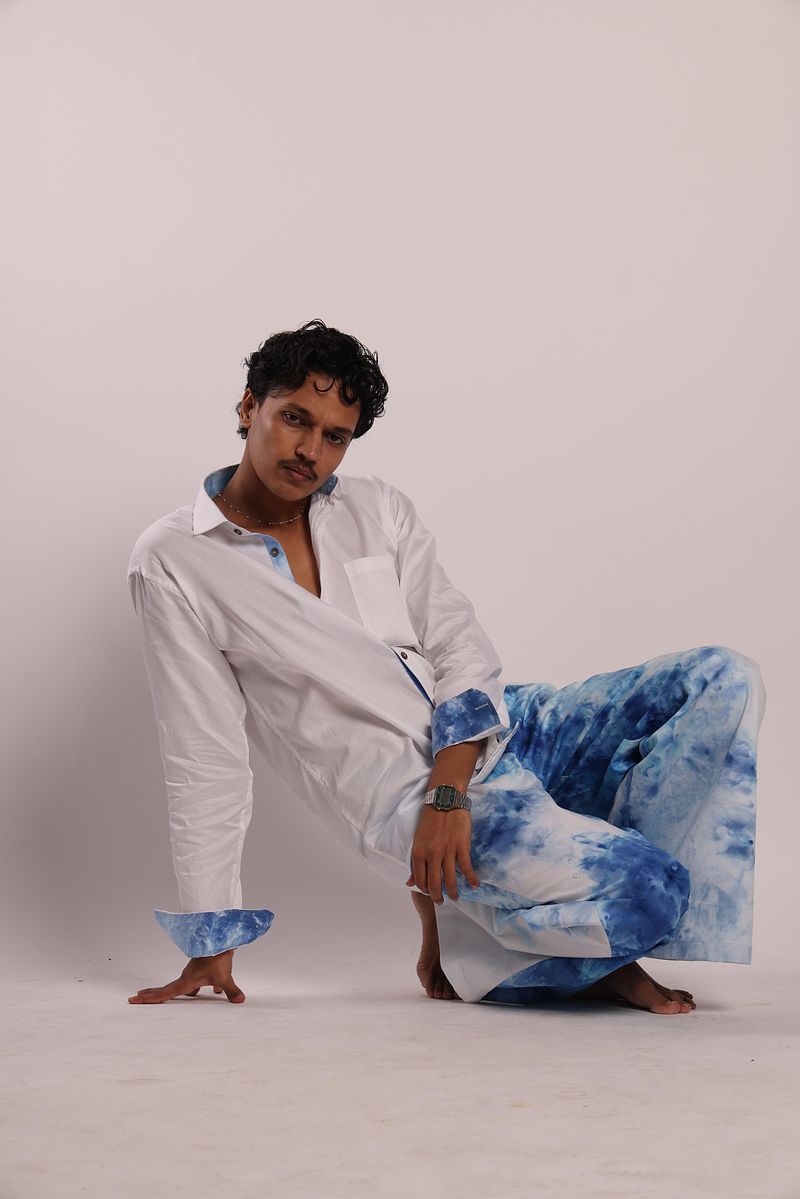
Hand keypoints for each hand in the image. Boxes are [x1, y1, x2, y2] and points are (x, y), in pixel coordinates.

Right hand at [127, 948, 244, 1003]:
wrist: (220, 937)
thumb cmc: (218, 956)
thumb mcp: (225, 976)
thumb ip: (231, 990)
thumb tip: (239, 1001)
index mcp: (186, 982)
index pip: (164, 994)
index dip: (149, 999)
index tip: (133, 999)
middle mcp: (186, 977)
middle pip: (164, 988)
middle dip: (150, 994)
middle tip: (135, 997)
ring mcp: (191, 971)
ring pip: (177, 984)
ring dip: (167, 990)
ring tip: (155, 994)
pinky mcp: (199, 968)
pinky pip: (191, 981)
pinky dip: (190, 988)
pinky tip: (204, 992)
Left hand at [405, 806, 479, 903]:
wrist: (445, 800)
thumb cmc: (430, 819)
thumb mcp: (418, 841)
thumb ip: (415, 863)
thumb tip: (409, 883)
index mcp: (419, 852)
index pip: (420, 880)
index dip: (425, 890)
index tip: (430, 894)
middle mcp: (432, 854)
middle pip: (434, 884)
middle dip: (438, 897)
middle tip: (441, 902)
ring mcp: (447, 851)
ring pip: (450, 879)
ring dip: (453, 892)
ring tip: (455, 897)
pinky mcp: (461, 846)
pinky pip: (466, 867)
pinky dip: (471, 878)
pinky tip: (475, 885)